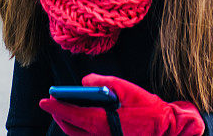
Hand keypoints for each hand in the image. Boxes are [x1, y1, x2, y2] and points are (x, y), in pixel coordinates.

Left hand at [39, 73, 205, 135]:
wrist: (167, 131)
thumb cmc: (149, 110)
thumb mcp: (127, 89)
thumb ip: (103, 82)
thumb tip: (84, 82)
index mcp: (101, 123)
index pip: (71, 115)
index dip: (56, 107)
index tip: (44, 100)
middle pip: (70, 128)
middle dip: (59, 115)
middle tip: (51, 103)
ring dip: (68, 124)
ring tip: (64, 111)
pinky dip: (81, 131)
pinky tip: (82, 121)